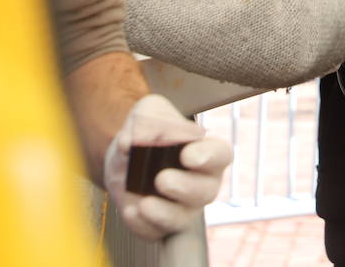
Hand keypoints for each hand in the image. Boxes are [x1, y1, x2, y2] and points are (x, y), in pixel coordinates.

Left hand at [103, 94, 232, 239]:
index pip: (221, 155)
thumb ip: (146, 116)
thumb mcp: (147, 112)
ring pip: (183, 219)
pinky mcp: (159, 226)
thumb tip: (131, 141)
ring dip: (165, 213)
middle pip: (207, 192)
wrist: (122, 159)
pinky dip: (143, 225)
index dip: (208, 157)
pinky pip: (156, 233)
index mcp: (207, 152)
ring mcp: (182, 207)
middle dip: (185, 188)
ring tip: (145, 203)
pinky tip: (131, 211)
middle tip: (162, 179)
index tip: (186, 155)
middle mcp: (201, 182)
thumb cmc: (146, 132)